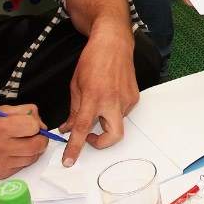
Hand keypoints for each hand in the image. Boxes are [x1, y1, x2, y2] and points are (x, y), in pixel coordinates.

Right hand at [0, 105, 47, 177]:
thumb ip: (20, 111)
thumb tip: (38, 120)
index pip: (33, 126)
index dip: (36, 124)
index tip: (32, 124)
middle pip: (37, 145)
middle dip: (40, 138)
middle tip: (33, 135)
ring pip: (32, 158)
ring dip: (32, 150)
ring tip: (21, 143)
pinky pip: (21, 167)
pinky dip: (21, 159)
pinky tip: (11, 152)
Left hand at [58, 29, 141, 165]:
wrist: (113, 43)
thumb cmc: (93, 59)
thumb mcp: (76, 85)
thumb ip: (73, 110)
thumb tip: (69, 128)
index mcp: (93, 97)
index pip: (83, 128)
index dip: (75, 147)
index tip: (69, 160)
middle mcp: (112, 100)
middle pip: (112, 136)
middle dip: (101, 143)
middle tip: (90, 138)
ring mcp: (126, 99)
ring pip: (116, 123)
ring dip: (106, 120)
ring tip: (99, 102)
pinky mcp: (134, 97)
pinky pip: (122, 112)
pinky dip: (113, 110)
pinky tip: (109, 94)